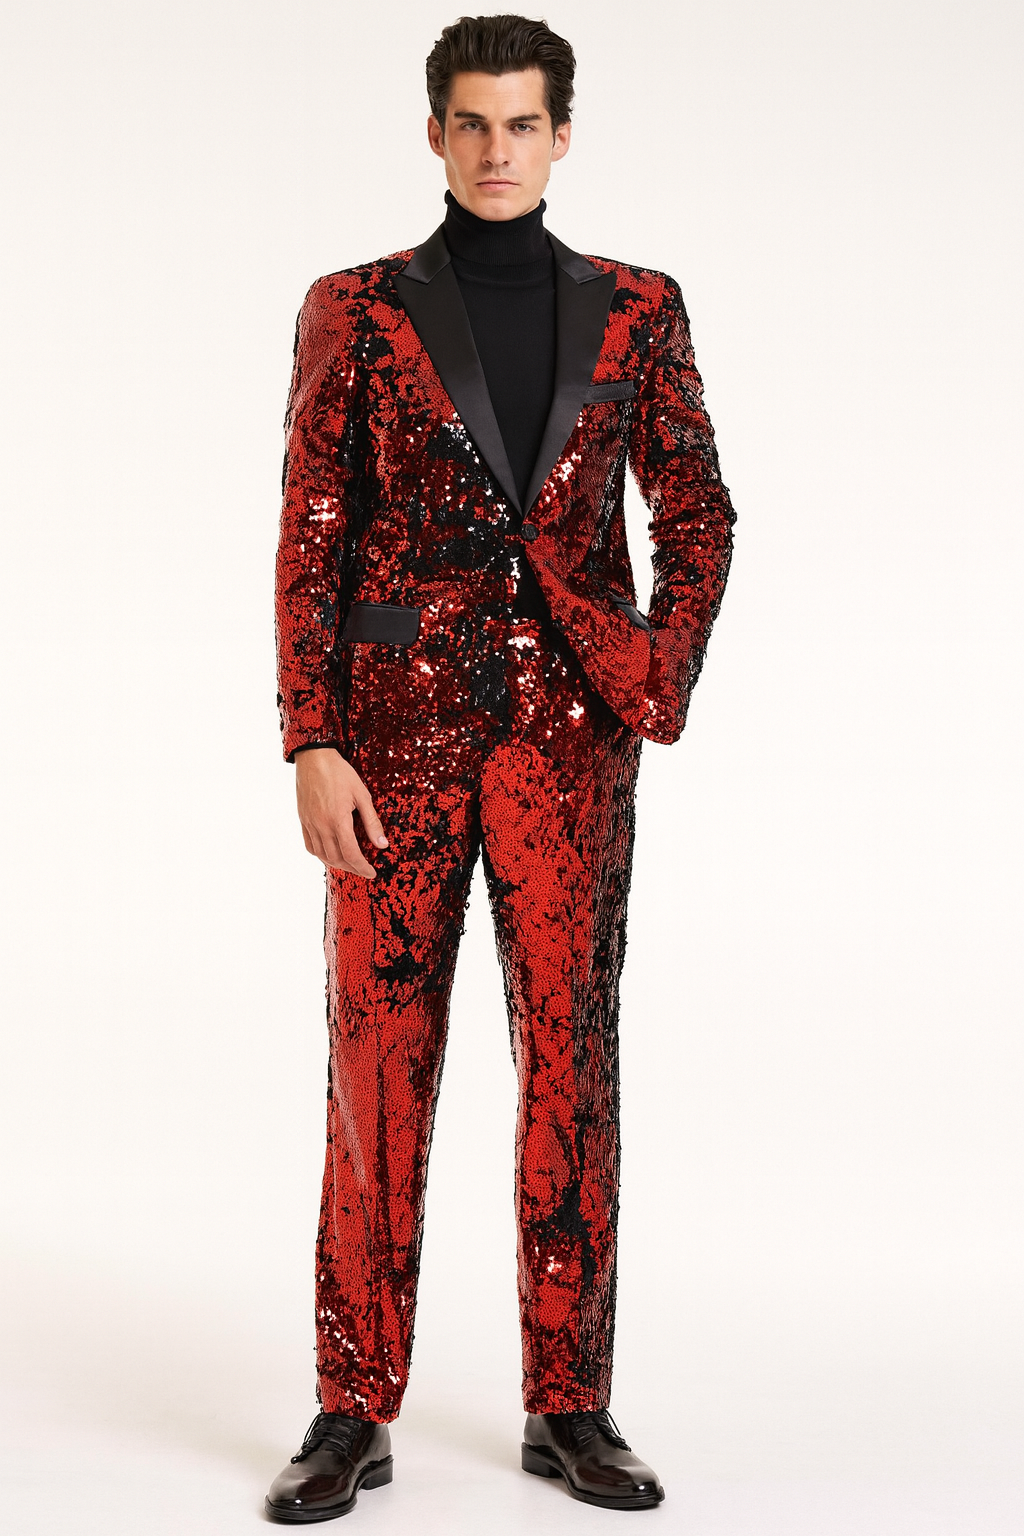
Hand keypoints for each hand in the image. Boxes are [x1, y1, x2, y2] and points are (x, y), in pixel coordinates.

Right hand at [295, 749, 387, 878]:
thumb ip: (372, 822)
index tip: (372, 873)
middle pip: (337, 859)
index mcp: (338, 820)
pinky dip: (321, 855)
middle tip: (364, 870)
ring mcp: (310, 824)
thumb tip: (382, 845)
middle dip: (352, 869)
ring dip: (337, 864)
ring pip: (322, 855)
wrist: (314, 758)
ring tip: (350, 864)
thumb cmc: (340, 773)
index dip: (363, 868)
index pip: (351, 854)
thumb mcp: (362, 795)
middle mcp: (321, 825)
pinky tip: (330, 854)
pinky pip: (310, 845)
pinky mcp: (303, 820)